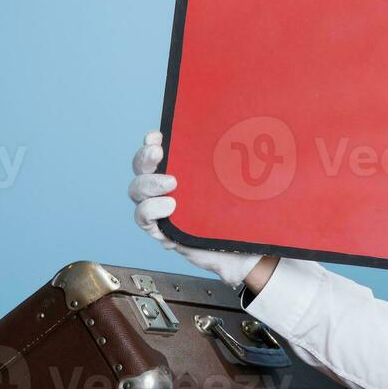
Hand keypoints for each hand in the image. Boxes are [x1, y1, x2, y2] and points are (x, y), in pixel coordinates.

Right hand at [129, 131, 263, 288]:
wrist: (246, 253)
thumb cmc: (242, 216)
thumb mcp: (240, 188)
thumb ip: (237, 167)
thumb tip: (249, 138)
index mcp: (181, 173)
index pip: (158, 154)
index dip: (152, 143)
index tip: (157, 135)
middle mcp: (165, 190)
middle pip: (141, 170)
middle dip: (145, 160)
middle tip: (159, 154)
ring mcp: (161, 211)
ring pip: (138, 194)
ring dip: (149, 186)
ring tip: (171, 188)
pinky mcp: (163, 232)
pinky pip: (146, 221)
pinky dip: (152, 212)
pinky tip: (169, 208)